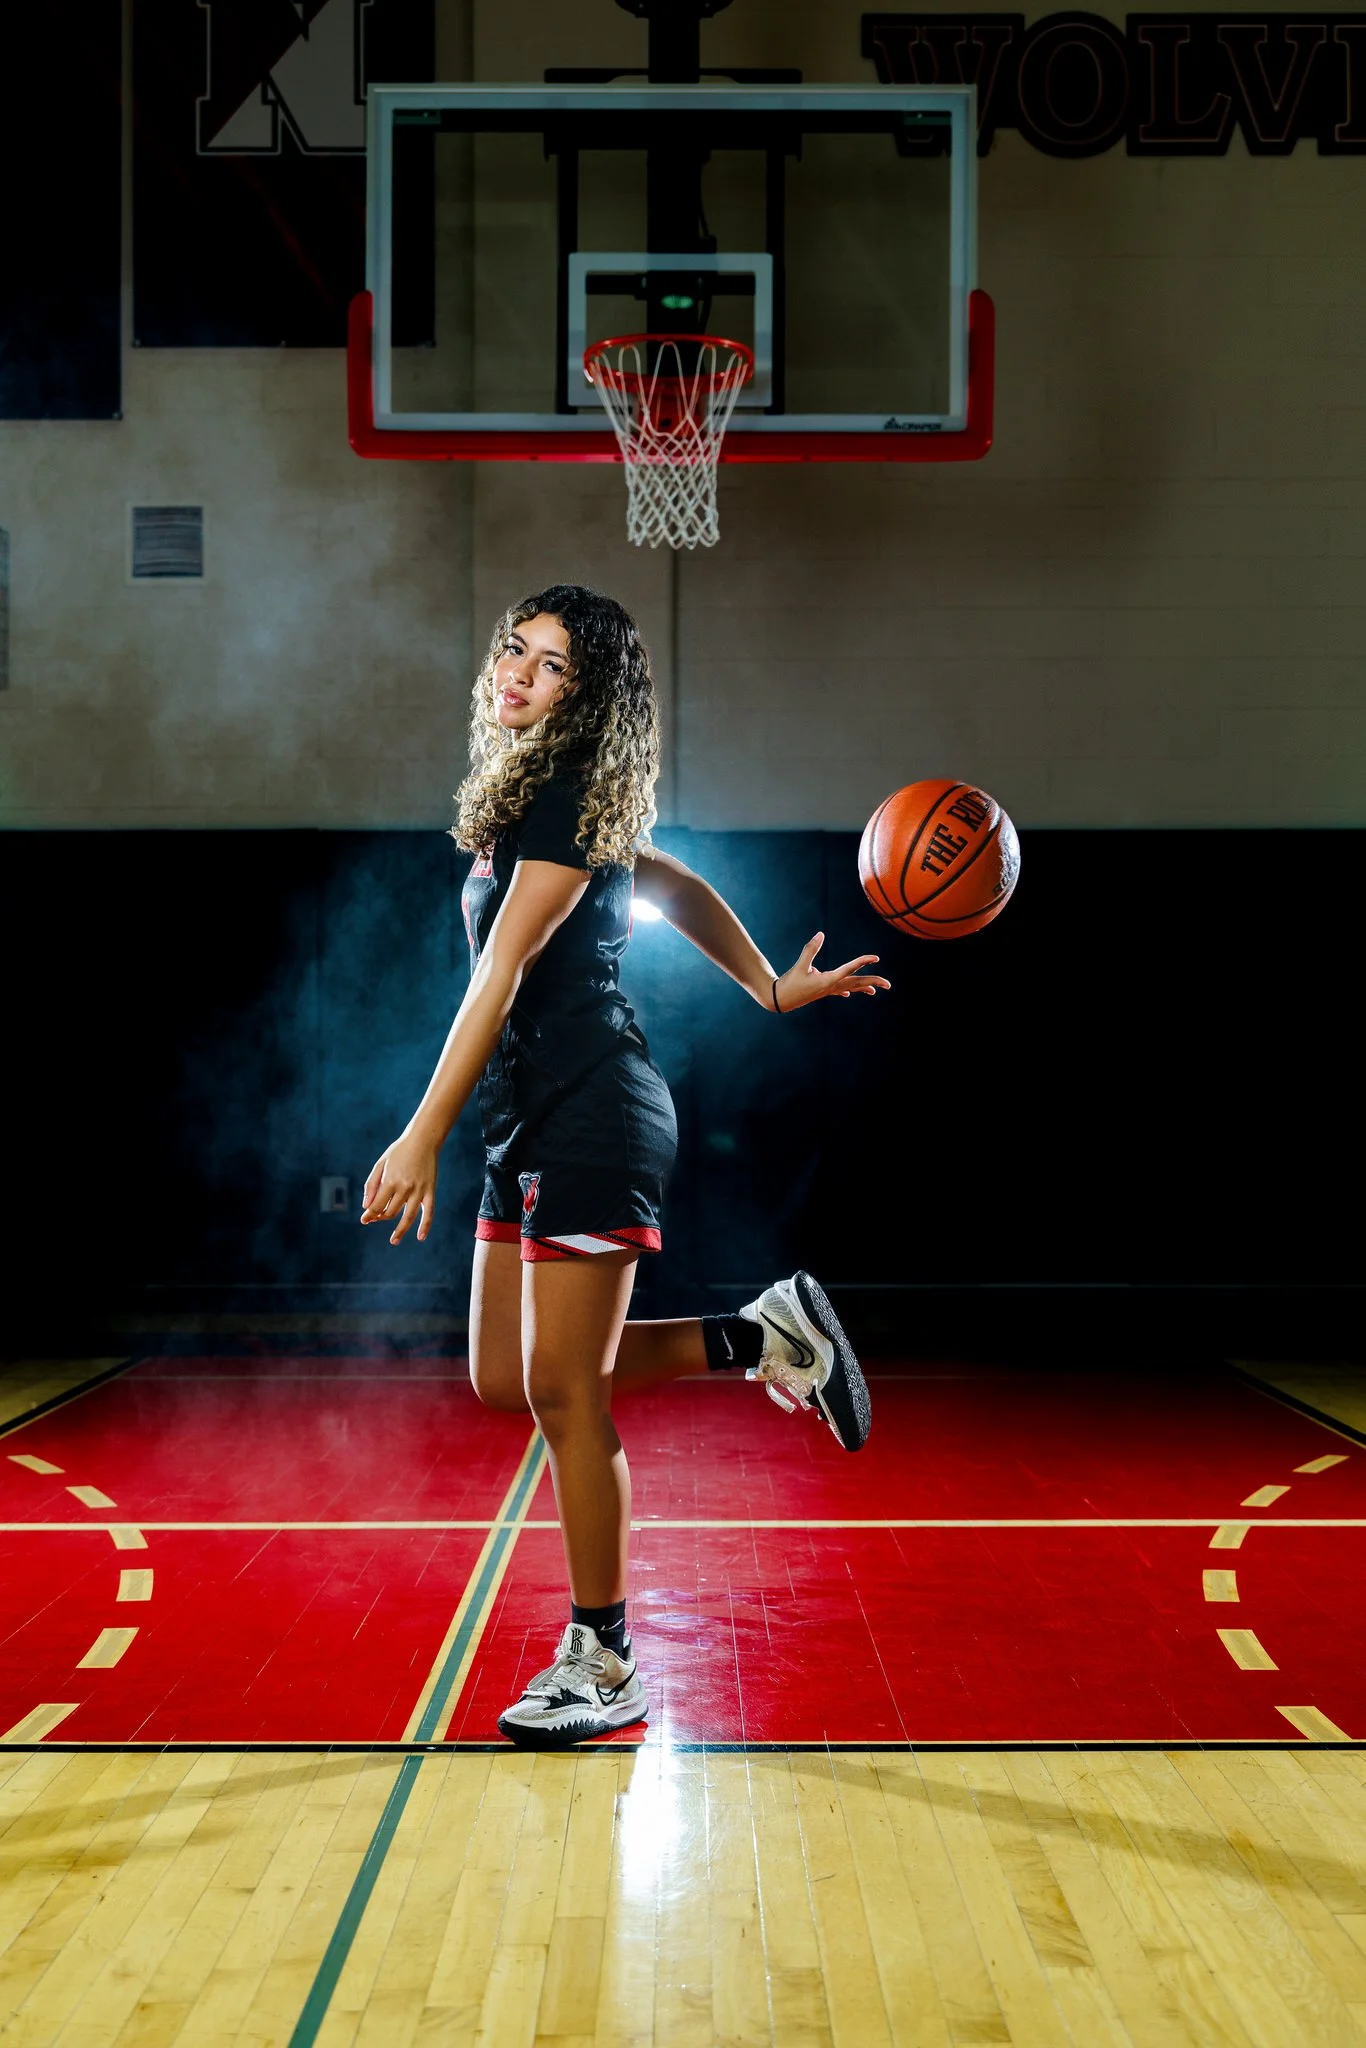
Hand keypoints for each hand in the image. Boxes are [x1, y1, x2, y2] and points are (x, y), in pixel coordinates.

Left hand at [361, 1133, 437, 1244]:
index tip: (364, 1220)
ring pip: (408, 1216)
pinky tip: (421, 1237)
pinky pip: (429, 1212)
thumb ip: (372, 1184)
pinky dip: (426, 1225)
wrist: (423, 1139)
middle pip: (391, 1212)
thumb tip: (366, 1206)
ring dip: (400, 1231)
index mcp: (390, 1180)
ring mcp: (419, 1190)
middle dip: (381, 1218)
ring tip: (394, 1241)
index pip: (377, 1205)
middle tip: (377, 1218)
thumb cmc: (399, 1151)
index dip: (369, 1215)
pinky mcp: (430, 1191)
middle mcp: (405, 1187)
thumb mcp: (381, 1163)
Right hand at [773, 932, 889, 1011]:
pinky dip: (847, 990)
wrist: (779, 1000)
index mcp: (828, 980)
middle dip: (873, 982)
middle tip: (889, 984)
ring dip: (863, 987)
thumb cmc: (789, 983)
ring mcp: (827, 991)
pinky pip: (838, 991)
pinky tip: (850, 994)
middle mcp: (831, 987)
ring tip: (875, 990)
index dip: (863, 962)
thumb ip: (810, 949)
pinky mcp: (821, 992)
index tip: (875, 958)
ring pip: (850, 988)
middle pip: (856, 983)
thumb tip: (820, 934)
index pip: (850, 970)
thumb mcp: (799, 966)